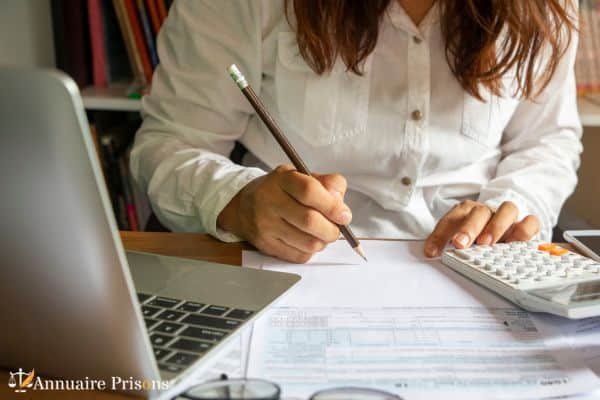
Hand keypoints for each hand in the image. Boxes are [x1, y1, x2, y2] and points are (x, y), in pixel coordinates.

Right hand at [217, 164, 350, 262]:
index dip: (332, 206)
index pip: (309, 191)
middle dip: (332, 229)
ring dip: (323, 242)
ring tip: (322, 234)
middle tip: (337, 228)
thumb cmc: (281, 191)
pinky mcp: (266, 245)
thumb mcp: (302, 176)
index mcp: (282, 179)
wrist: (244, 206)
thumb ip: (327, 184)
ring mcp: (265, 225)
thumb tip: (341, 207)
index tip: (344, 215)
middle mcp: (269, 201)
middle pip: (310, 221)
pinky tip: (307, 240)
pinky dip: (310, 251)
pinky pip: (299, 256)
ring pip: (308, 243)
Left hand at [424, 200, 539, 257]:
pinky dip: (524, 230)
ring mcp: (506, 216)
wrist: (499, 221)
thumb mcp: (455, 235)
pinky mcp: (524, 224)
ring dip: (496, 226)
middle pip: (479, 212)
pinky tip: (515, 244)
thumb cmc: (474, 231)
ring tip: (488, 244)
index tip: (432, 252)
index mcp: (465, 211)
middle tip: (461, 244)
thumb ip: (443, 242)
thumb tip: (430, 252)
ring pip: (507, 209)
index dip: (440, 235)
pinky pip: (530, 221)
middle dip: (469, 228)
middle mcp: (486, 211)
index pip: (450, 219)